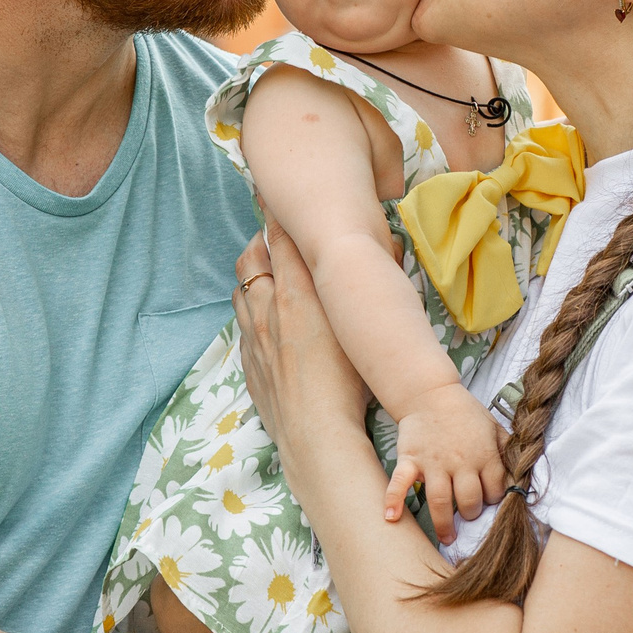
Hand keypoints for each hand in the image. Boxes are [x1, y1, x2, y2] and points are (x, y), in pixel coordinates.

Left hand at [233, 216, 367, 444]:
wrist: (317, 436)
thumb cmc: (351, 382)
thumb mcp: (365, 326)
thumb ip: (378, 281)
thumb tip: (391, 244)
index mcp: (296, 293)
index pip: (279, 237)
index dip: (276, 213)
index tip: (274, 195)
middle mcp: (268, 308)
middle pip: (251, 258)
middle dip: (260, 240)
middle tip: (272, 232)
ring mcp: (253, 337)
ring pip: (242, 290)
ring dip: (251, 275)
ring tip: (264, 269)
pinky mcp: (249, 364)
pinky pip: (242, 325)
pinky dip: (250, 311)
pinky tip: (262, 316)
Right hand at [390, 388, 508, 541]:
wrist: (431, 393)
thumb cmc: (466, 413)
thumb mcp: (494, 426)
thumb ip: (508, 451)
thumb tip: (522, 474)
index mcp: (484, 455)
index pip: (495, 490)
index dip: (494, 499)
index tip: (488, 500)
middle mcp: (460, 462)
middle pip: (470, 501)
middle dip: (471, 513)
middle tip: (467, 515)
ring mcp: (433, 463)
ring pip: (440, 501)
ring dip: (443, 523)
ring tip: (447, 537)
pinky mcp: (410, 460)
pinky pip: (400, 483)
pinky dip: (393, 501)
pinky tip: (392, 518)